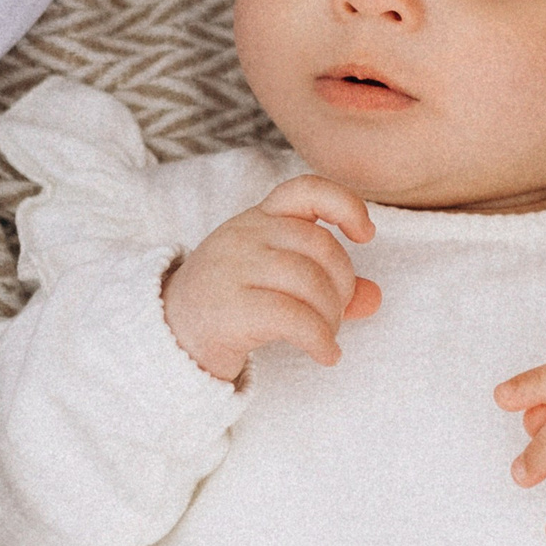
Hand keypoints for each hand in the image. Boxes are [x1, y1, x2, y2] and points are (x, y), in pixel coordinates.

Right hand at [163, 176, 380, 382]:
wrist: (170, 335)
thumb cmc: (232, 303)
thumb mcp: (277, 282)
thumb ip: (326, 284)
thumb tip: (375, 297)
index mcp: (259, 219)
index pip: (305, 191)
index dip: (345, 205)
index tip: (365, 235)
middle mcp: (246, 234)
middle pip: (320, 245)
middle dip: (342, 285)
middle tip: (335, 315)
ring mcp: (234, 268)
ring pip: (309, 281)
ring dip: (332, 316)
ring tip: (326, 337)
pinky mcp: (230, 308)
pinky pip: (294, 319)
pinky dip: (320, 340)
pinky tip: (326, 355)